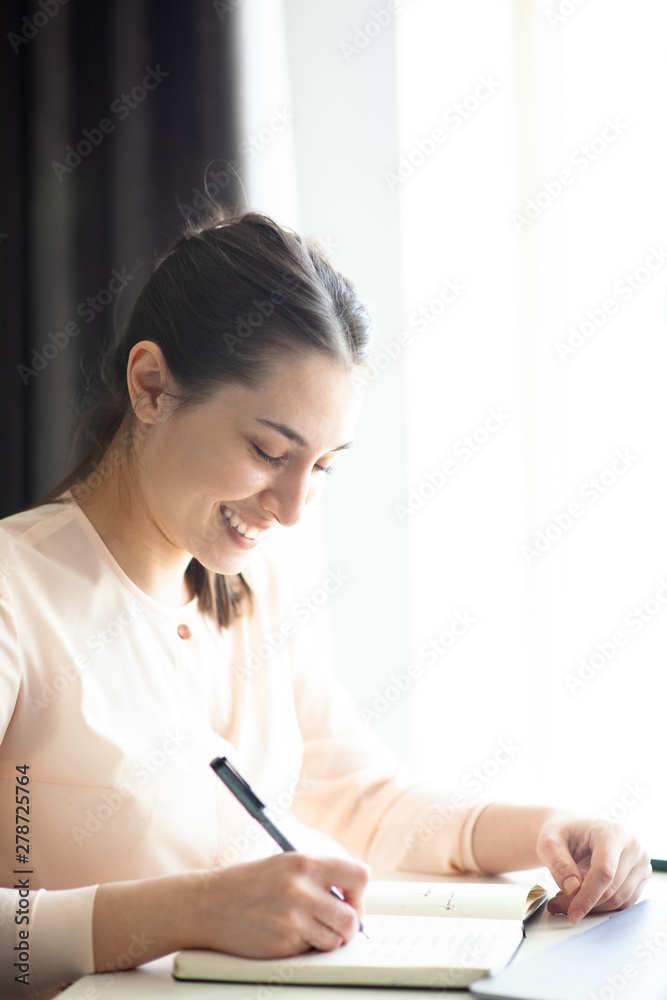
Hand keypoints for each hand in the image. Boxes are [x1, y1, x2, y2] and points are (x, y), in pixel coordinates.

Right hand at [192, 853, 369, 957]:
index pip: (359, 875)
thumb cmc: (248, 884)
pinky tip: (288, 935)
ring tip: (308, 930)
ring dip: (327, 940)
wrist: (209, 903)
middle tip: (335, 925)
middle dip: (348, 926)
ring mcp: (293, 918)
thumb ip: (318, 875)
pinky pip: (311, 952)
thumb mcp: (285, 864)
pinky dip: (306, 948)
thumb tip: (351, 895)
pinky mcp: (283, 943)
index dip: (359, 893)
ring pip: (336, 940)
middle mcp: (302, 889)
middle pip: (353, 918)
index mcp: (306, 863)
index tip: (350, 900)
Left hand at [536, 813, 650, 923]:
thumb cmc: (562, 834)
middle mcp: (632, 847)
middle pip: (612, 889)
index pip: (605, 872)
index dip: (588, 896)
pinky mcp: (640, 879)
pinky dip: (601, 907)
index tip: (572, 914)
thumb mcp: (550, 842)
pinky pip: (623, 904)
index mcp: (611, 833)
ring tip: (566, 899)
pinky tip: (582, 898)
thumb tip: (572, 889)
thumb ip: (559, 864)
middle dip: (585, 904)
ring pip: (619, 901)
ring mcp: (640, 864)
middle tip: (557, 905)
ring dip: (592, 908)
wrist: (572, 832)